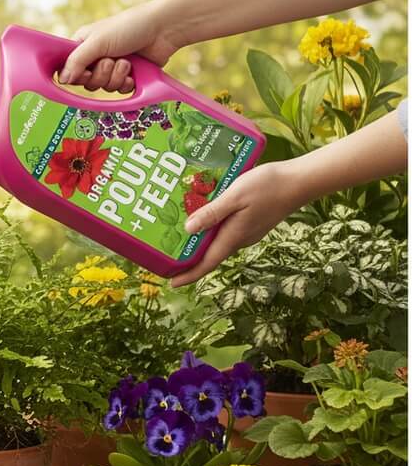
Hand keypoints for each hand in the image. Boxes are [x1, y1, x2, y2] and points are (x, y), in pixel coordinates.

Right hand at [60, 1, 181, 92]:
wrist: (163, 30)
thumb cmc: (128, 27)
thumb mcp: (97, 41)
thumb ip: (77, 61)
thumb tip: (62, 80)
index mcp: (83, 45)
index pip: (68, 68)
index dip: (75, 75)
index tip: (84, 72)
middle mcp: (95, 57)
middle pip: (86, 82)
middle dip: (100, 75)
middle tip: (110, 61)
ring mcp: (112, 67)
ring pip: (103, 88)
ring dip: (115, 77)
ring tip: (126, 62)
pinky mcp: (127, 76)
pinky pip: (119, 90)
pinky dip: (126, 83)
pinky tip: (133, 73)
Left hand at [170, 162, 302, 287]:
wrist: (299, 181)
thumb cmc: (267, 186)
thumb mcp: (235, 196)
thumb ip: (212, 213)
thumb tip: (188, 230)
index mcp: (233, 236)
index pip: (207, 262)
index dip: (189, 274)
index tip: (172, 283)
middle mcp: (239, 239)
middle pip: (210, 255)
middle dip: (189, 260)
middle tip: (166, 258)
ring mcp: (247, 232)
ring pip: (217, 242)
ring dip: (199, 243)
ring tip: (177, 237)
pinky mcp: (251, 223)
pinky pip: (225, 231)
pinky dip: (211, 229)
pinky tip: (202, 217)